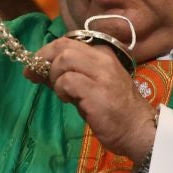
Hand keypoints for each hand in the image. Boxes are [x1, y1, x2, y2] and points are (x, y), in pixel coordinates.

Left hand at [26, 36, 157, 162]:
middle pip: (64, 46)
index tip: (34, 65)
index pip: (69, 42)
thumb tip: (40, 71)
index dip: (47, 51)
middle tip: (35, 74)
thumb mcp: (92, 87)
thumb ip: (70, 76)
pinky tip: (67, 100)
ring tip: (60, 92)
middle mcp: (103, 59)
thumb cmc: (115, 112)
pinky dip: (61, 89)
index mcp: (103, 55)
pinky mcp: (97, 91)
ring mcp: (101, 74)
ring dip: (54, 75)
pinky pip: (68, 81)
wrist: (138, 130)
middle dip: (44, 58)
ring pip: (65, 59)